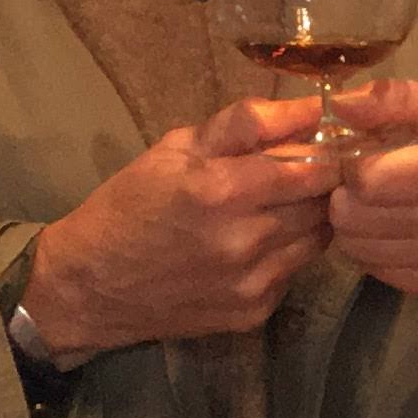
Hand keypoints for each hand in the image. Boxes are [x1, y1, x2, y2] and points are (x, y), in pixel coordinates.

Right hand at [19, 97, 341, 361]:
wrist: (87, 287)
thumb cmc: (129, 205)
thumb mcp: (175, 148)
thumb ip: (246, 124)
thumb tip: (311, 106)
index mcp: (224, 190)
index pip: (317, 167)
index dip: (329, 152)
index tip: (327, 143)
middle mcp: (247, 240)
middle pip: (324, 203)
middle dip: (323, 184)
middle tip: (305, 172)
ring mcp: (254, 282)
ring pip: (319, 239)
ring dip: (310, 219)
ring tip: (278, 207)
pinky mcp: (256, 312)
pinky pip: (295, 271)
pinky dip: (288, 253)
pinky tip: (257, 245)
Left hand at [318, 80, 417, 302]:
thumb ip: (394, 99)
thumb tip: (338, 106)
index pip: (369, 179)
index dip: (350, 165)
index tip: (359, 157)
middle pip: (354, 216)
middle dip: (345, 195)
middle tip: (363, 183)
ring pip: (355, 246)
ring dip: (353, 224)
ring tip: (376, 205)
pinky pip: (373, 269)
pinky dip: (371, 248)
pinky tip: (391, 229)